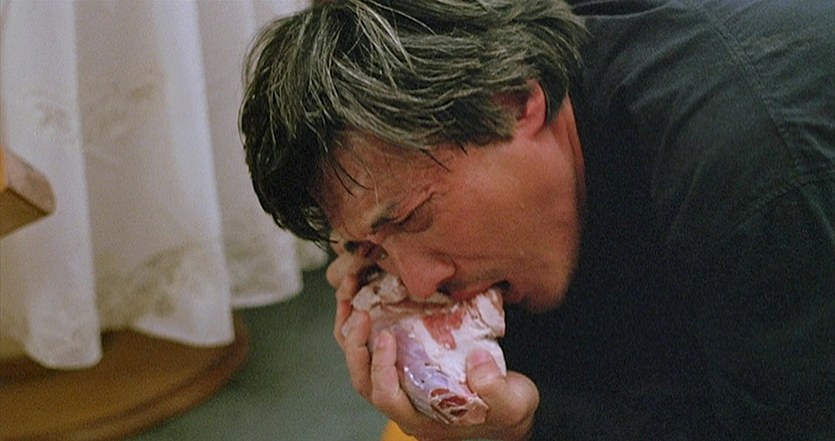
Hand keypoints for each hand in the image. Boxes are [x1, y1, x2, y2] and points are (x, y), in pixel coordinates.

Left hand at [329, 237, 538, 440]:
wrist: (506, 403)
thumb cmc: (505, 408)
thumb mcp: (511, 402)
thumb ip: (494, 387)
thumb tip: (477, 360)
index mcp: (421, 416)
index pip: (387, 397)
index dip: (381, 369)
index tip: (387, 337)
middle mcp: (403, 402)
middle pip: (362, 379)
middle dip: (356, 345)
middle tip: (360, 312)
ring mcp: (399, 382)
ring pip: (360, 360)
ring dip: (350, 328)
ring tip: (350, 292)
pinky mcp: (402, 362)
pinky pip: (370, 344)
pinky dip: (362, 320)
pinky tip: (362, 293)